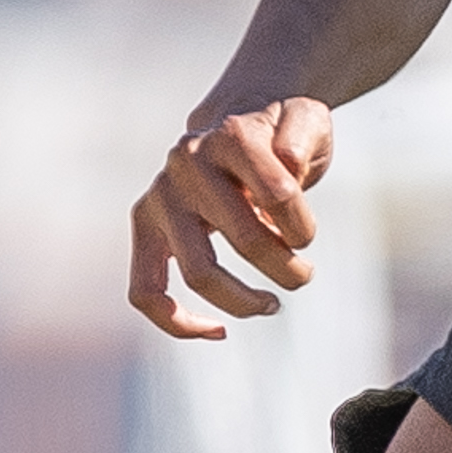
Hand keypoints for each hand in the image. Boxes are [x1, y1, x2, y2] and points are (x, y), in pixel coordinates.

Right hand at [132, 94, 334, 339]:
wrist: (235, 122)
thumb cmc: (277, 134)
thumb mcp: (305, 120)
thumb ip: (301, 136)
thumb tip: (287, 165)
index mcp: (230, 135)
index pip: (278, 193)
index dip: (303, 227)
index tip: (306, 236)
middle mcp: (187, 163)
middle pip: (245, 238)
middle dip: (287, 268)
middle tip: (303, 276)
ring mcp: (162, 196)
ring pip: (199, 272)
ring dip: (245, 300)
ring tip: (272, 304)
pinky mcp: (145, 226)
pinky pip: (146, 291)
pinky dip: (178, 323)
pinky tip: (217, 332)